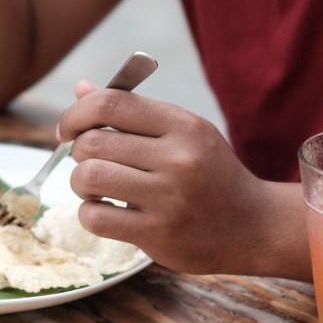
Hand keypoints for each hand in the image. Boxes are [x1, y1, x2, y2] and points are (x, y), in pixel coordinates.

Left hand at [57, 79, 283, 274]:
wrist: (255, 226)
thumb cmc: (211, 174)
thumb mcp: (183, 133)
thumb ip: (132, 112)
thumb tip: (81, 89)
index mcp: (182, 125)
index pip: (110, 104)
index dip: (75, 114)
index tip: (67, 129)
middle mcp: (177, 158)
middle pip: (93, 143)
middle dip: (78, 152)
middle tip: (90, 163)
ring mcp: (168, 198)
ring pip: (89, 177)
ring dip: (80, 183)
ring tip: (95, 188)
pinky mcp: (158, 233)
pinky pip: (96, 217)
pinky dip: (88, 214)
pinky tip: (104, 212)